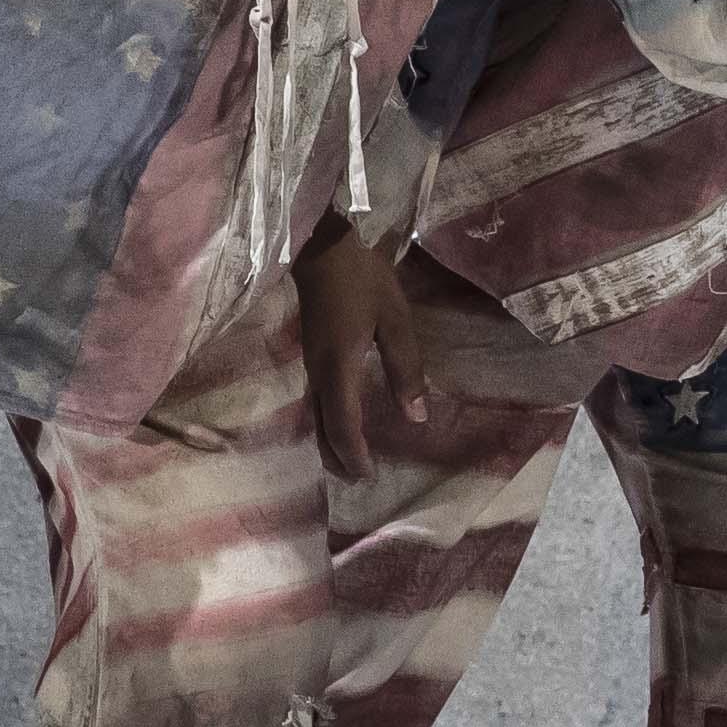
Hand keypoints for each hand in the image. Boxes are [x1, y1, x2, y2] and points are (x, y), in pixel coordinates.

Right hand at [292, 212, 440, 474]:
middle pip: (322, 425)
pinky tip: (337, 419)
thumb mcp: (395, 320)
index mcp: (339, 367)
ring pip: (315, 413)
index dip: (353, 453)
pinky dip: (326, 418)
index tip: (367, 475)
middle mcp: (319, 371)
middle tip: (354, 479)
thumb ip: (406, 367)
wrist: (321, 247)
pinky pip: (315, 397)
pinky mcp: (311, 351)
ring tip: (345, 459)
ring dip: (329, 439)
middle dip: (336, 455)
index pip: (343, 422)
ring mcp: (310, 361)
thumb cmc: (362, 280)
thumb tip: (416, 415)